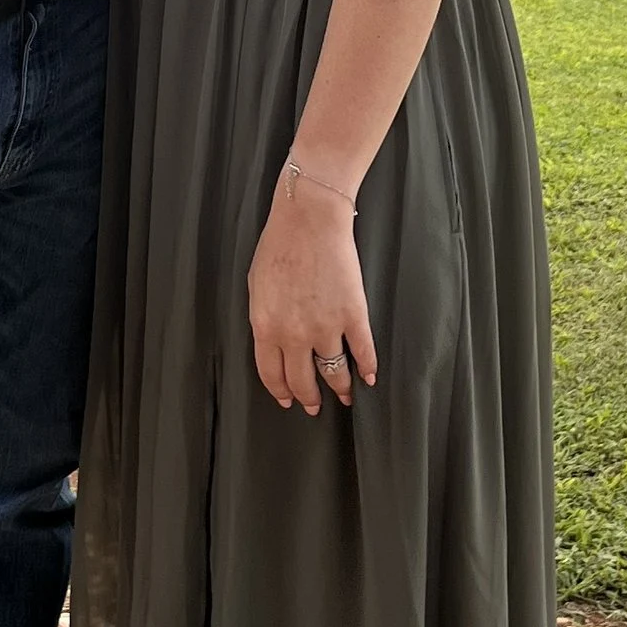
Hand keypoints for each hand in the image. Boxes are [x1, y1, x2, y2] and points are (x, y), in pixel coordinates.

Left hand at [248, 179, 377, 412]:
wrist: (309, 221)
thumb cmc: (278, 247)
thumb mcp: (256, 288)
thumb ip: (263, 319)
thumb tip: (272, 340)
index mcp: (266, 327)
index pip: (272, 374)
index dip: (281, 392)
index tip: (288, 401)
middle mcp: (295, 335)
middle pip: (303, 381)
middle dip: (309, 399)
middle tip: (314, 406)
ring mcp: (326, 326)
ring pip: (334, 372)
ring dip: (339, 388)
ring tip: (344, 396)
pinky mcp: (353, 314)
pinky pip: (362, 351)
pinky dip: (368, 368)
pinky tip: (369, 377)